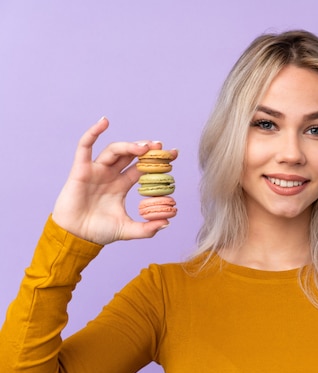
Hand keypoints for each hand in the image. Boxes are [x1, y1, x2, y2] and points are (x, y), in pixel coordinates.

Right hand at [52, 117, 177, 244]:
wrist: (75, 237)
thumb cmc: (98, 232)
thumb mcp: (128, 230)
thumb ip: (147, 229)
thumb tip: (168, 222)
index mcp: (122, 185)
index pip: (142, 168)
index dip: (156, 161)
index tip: (174, 154)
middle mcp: (110, 175)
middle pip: (131, 155)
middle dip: (146, 149)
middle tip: (162, 147)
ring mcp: (96, 171)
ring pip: (114, 150)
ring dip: (129, 146)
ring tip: (144, 148)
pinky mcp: (81, 170)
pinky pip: (85, 147)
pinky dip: (93, 133)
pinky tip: (104, 122)